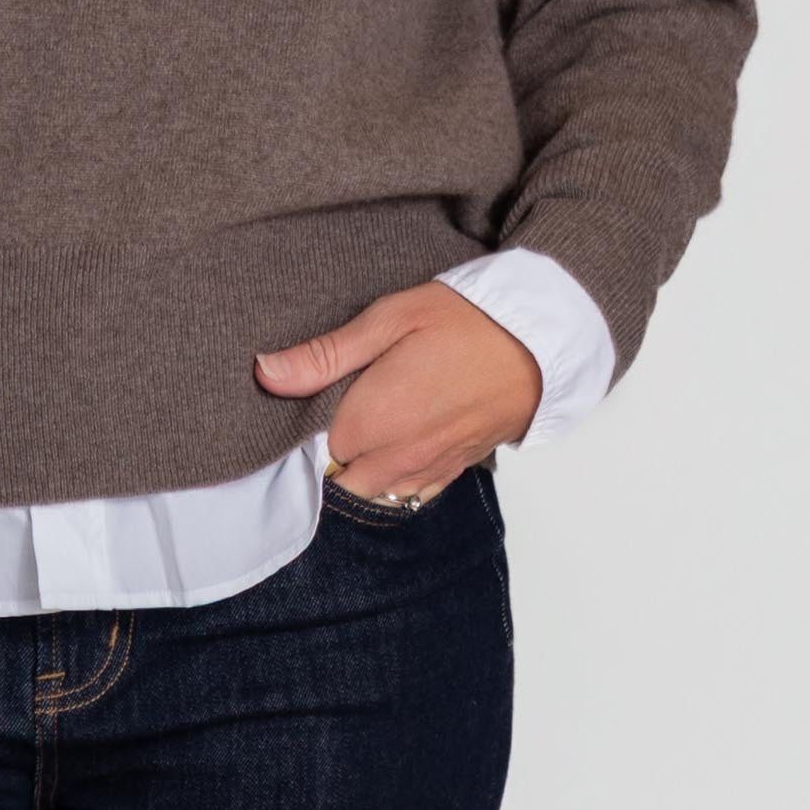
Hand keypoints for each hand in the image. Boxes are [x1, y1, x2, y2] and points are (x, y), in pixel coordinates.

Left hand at [254, 279, 542, 500]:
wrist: (543, 342)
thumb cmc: (468, 321)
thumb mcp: (391, 318)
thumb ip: (327, 354)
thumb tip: (267, 372)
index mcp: (371, 421)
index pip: (313, 445)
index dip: (313, 419)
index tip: (324, 393)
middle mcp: (396, 457)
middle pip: (339, 476)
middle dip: (336, 451)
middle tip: (349, 406)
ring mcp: (427, 469)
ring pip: (373, 489)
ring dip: (365, 466)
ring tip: (379, 421)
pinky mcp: (454, 471)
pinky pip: (409, 491)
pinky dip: (398, 474)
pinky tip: (405, 438)